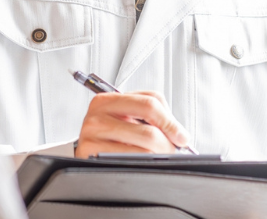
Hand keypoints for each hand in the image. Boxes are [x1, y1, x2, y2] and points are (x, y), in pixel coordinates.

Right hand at [74, 91, 189, 157]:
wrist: (85, 157)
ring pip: (144, 150)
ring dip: (158, 157)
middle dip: (168, 145)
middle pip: (149, 132)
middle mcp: (96, 117)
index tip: (181, 136)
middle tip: (173, 151)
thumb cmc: (110, 137)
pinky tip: (142, 164)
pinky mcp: (92, 157)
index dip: (170, 122)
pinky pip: (131, 162)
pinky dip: (144, 166)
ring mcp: (92, 137)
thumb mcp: (126, 117)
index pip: (149, 103)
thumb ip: (151, 114)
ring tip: (157, 158)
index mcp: (106, 100)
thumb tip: (179, 134)